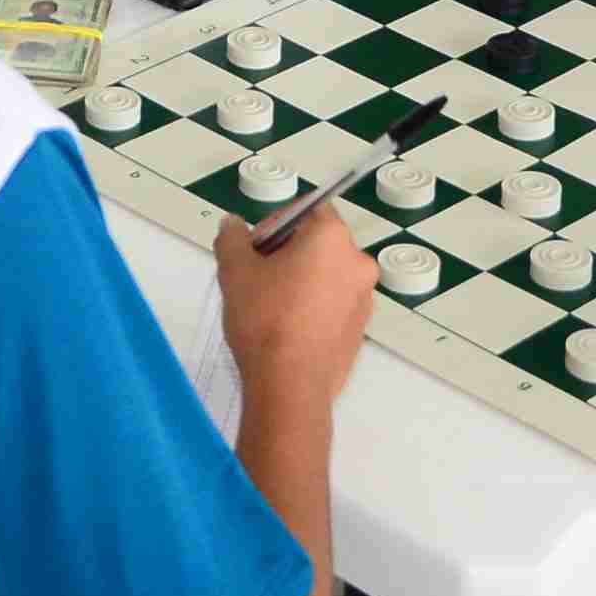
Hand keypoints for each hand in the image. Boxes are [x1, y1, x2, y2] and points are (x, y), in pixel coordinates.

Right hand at [215, 205, 375, 409]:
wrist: (290, 385)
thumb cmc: (265, 320)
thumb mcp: (235, 271)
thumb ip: (231, 238)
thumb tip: (232, 225)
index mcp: (331, 237)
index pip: (305, 210)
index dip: (274, 226)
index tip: (254, 251)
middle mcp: (357, 262)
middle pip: (318, 243)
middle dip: (287, 254)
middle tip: (257, 278)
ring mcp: (364, 298)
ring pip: (327, 275)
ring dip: (302, 281)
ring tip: (270, 307)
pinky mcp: (361, 329)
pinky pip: (334, 305)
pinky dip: (314, 307)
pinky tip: (288, 329)